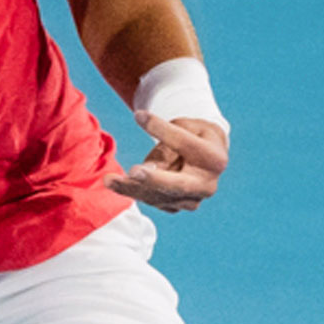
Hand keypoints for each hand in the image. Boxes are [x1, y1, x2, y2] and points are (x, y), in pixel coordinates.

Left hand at [108, 114, 226, 212]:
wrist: (205, 158)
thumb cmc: (193, 136)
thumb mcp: (183, 126)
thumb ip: (164, 132)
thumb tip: (140, 128)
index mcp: (214, 159)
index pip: (185, 144)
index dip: (162, 131)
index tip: (139, 116)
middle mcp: (206, 185)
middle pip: (177, 184)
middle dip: (153, 180)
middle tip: (132, 172)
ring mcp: (192, 200)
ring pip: (159, 196)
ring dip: (132, 188)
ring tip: (109, 180)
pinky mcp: (177, 207)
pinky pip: (152, 200)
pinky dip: (134, 191)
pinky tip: (117, 184)